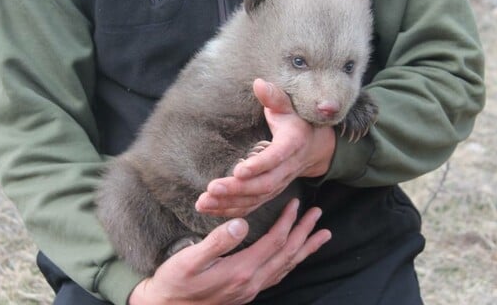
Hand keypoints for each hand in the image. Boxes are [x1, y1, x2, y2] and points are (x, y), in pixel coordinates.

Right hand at [128, 199, 330, 304]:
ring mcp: (250, 290)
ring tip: (321, 236)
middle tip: (318, 215)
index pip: (274, 242)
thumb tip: (242, 223)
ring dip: (304, 249)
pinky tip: (294, 258)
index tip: (296, 203)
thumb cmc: (175, 281)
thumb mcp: (190, 259)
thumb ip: (217, 242)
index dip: (287, 222)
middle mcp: (251, 283)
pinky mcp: (245, 292)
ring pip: (286, 267)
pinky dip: (291, 263)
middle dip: (304, 233)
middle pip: (287, 255)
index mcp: (241, 270)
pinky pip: (277, 276)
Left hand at [195, 79, 335, 217]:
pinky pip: (250, 206)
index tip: (239, 170)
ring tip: (204, 202)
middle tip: (212, 189)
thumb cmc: (296, 121)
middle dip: (237, 189)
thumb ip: (274, 97)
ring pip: (255, 199)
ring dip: (229, 203)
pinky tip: (209, 210)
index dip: (259, 165)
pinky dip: (230, 211)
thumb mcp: (288, 106)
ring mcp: (278, 184)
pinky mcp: (268, 193)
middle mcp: (286, 169)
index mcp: (292, 145)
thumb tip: (259, 83)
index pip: (276, 158)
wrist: (313, 146)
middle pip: (263, 184)